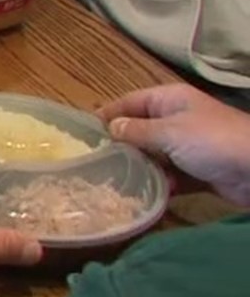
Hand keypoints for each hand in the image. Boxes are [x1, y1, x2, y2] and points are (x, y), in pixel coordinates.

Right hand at [101, 84, 249, 205]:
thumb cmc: (213, 141)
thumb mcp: (169, 132)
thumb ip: (136, 131)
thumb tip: (110, 129)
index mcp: (170, 100)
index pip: (129, 103)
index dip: (107, 115)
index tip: (82, 135)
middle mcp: (178, 120)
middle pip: (140, 131)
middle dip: (121, 147)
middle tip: (94, 164)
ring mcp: (190, 147)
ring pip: (155, 156)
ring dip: (141, 169)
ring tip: (117, 183)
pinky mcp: (199, 172)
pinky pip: (172, 177)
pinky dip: (162, 185)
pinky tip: (148, 196)